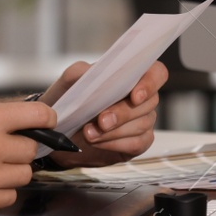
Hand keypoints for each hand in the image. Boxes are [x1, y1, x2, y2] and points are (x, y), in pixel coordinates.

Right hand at [0, 100, 56, 215]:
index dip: (46, 119)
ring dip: (12, 170)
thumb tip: (28, 121)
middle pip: (33, 149)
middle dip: (22, 147)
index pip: (38, 115)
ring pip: (25, 174)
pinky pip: (10, 196)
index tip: (47, 123)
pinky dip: (1, 190)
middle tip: (4, 147)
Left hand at [43, 60, 167, 168]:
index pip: (156, 73)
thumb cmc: (68, 100)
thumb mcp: (69, 81)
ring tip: (89, 133)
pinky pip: (137, 144)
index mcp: (130, 75)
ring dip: (114, 131)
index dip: (150, 83)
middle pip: (149, 102)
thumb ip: (81, 72)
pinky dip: (116, 143)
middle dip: (123, 113)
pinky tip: (99, 142)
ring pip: (141, 125)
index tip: (135, 96)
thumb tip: (94, 71)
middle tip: (101, 121)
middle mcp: (141, 96)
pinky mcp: (137, 142)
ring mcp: (142, 120)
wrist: (59, 130)